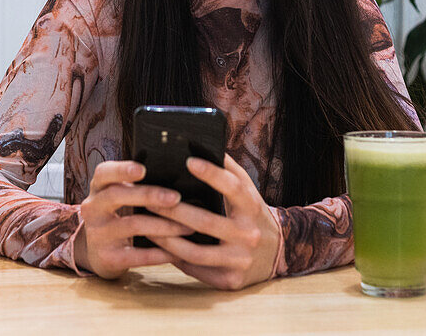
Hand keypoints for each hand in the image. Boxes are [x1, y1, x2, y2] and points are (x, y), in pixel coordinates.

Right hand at [74, 160, 194, 278]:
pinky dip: (160, 254)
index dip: (122, 169)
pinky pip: (138, 255)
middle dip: (149, 195)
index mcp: (98, 188)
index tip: (143, 169)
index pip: (104, 172)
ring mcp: (98, 234)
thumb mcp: (119, 196)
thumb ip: (137, 184)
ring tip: (188, 227)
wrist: (99, 254)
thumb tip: (180, 174)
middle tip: (176, 198)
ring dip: (164, 226)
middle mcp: (93, 209)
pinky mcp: (107, 258)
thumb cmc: (119, 215)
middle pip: (117, 195)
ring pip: (133, 225)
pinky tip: (178, 252)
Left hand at [148, 154, 279, 290]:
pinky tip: (159, 247)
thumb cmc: (252, 213)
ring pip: (196, 252)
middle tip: (150, 199)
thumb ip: (228, 169)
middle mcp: (249, 234)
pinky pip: (196, 269)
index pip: (233, 187)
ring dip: (167, 239)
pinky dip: (175, 258)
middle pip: (206, 222)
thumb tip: (201, 144)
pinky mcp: (230, 281)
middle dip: (174, 211)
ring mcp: (240, 260)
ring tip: (147, 225)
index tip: (188, 161)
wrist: (277, 252)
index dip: (212, 174)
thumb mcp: (248, 191)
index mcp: (252, 207)